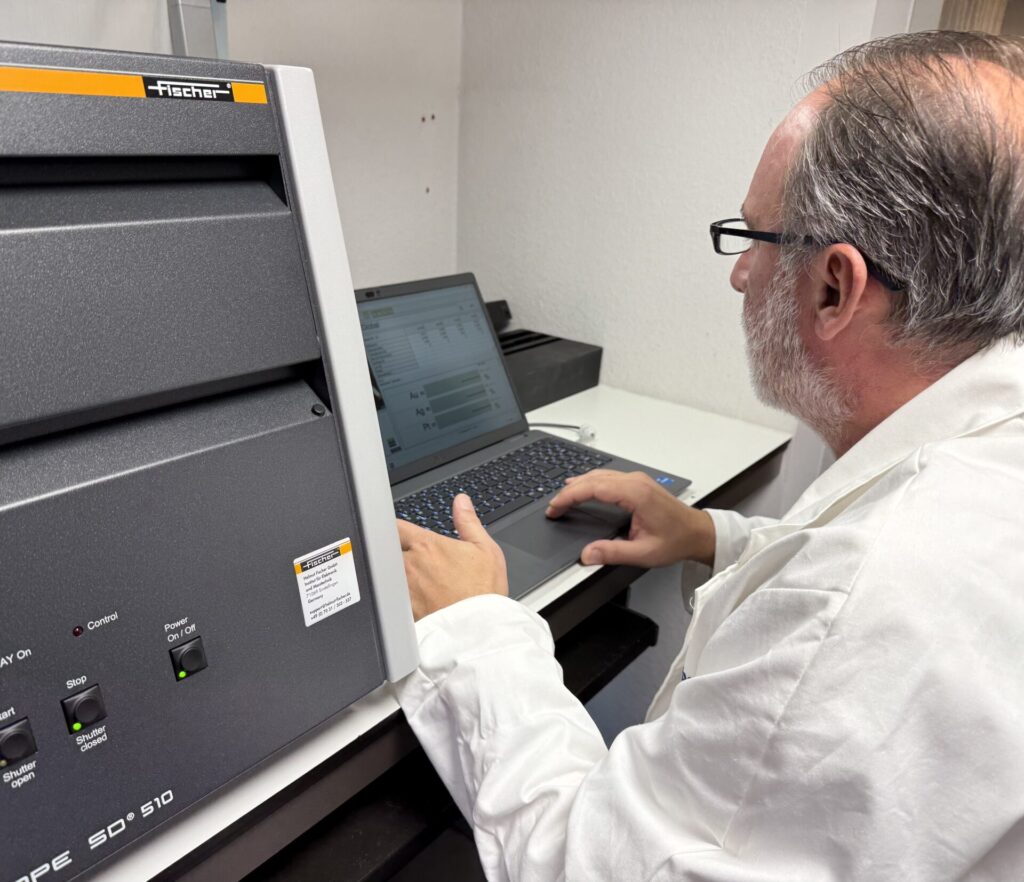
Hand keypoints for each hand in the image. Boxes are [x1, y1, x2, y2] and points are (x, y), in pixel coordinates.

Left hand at [397, 493, 508, 620]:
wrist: (479, 630)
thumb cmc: (484, 592)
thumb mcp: (485, 549)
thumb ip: (468, 521)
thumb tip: (461, 502)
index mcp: (427, 546)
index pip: (396, 526)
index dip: (397, 528)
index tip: (402, 533)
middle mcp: (409, 565)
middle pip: (387, 550)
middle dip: (393, 550)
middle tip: (408, 557)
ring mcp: (402, 588)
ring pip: (387, 574)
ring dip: (393, 573)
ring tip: (413, 580)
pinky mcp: (402, 609)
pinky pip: (392, 597)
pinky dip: (397, 596)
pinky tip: (413, 600)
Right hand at [545, 469, 715, 567]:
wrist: (698, 532)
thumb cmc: (676, 540)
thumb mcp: (643, 553)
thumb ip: (613, 553)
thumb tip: (587, 555)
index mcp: (635, 494)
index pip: (593, 488)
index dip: (569, 497)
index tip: (554, 508)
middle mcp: (635, 482)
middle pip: (592, 478)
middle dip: (569, 491)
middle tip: (553, 507)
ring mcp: (637, 480)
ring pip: (599, 475)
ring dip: (578, 485)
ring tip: (561, 498)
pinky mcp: (638, 483)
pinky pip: (608, 477)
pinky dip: (590, 483)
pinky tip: (582, 488)